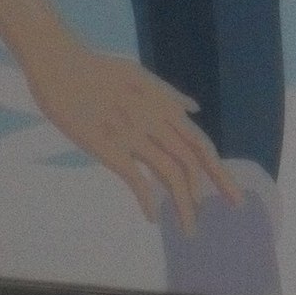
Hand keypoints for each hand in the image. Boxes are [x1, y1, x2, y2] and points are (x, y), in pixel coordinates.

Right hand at [22, 34, 240, 231]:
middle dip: (216, 187)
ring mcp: (134, 136)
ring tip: (189, 228)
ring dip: (184, 204)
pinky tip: (152, 217)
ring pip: (170, 174)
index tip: (232, 194)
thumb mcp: (140, 75)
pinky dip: (148, 201)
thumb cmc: (96, 70)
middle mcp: (156, 122)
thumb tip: (195, 108)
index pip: (200, 144)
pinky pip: (136, 180)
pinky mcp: (110, 148)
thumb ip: (168, 93)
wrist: (63, 66)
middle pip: (194, 161)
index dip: (219, 170)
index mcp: (164, 106)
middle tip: (231, 208)